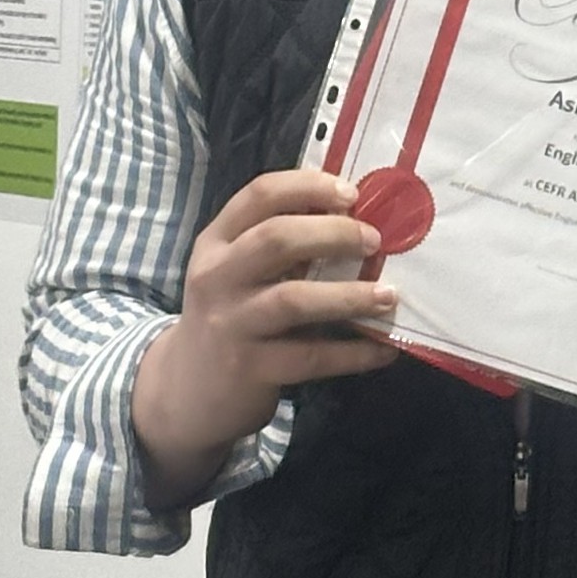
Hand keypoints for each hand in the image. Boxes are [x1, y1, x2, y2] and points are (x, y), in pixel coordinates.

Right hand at [132, 167, 396, 508]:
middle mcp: (217, 276)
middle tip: (374, 240)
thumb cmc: (231, 313)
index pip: (260, 195)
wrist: (188, 390)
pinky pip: (309, 357)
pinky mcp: (248, 369)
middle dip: (333, 234)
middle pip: (276, 239)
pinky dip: (351, 353)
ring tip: (388, 296)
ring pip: (293, 299)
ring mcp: (230, 324)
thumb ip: (279, 241)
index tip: (351, 193)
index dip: (308, 187)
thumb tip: (356, 217)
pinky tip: (382, 349)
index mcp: (217, 240)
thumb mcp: (237, 269)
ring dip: (348, 296)